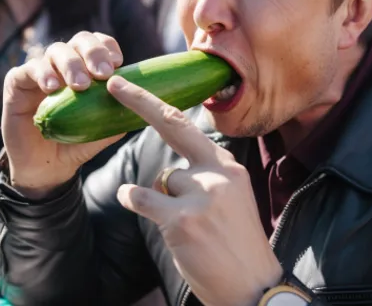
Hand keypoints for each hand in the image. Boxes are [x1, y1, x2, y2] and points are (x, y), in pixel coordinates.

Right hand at [2, 32, 125, 197]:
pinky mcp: (17, 82)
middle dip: (93, 53)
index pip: (99, 43)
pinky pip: (28, 68)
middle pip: (80, 41)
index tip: (117, 63)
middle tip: (103, 73)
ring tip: (80, 85)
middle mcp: (65, 64)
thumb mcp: (103, 130)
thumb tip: (139, 102)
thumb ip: (117, 114)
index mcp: (87, 69)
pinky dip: (42, 74)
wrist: (48, 167)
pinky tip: (52, 88)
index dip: (107, 47)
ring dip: (71, 65)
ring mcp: (40, 71)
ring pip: (56, 51)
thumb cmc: (77, 143)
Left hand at [110, 77, 282, 305]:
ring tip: (191, 225)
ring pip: (163, 180)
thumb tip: (170, 170)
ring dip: (166, 199)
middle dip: (141, 102)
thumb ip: (206, 174)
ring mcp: (202, 194)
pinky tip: (134, 201)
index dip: (156, 105)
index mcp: (227, 165)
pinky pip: (144, 198)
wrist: (253, 285)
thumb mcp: (231, 196)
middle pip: (172, 126)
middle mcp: (218, 172)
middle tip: (118, 85)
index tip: (134, 88)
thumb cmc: (236, 240)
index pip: (188, 126)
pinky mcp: (184, 220)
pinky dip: (134, 199)